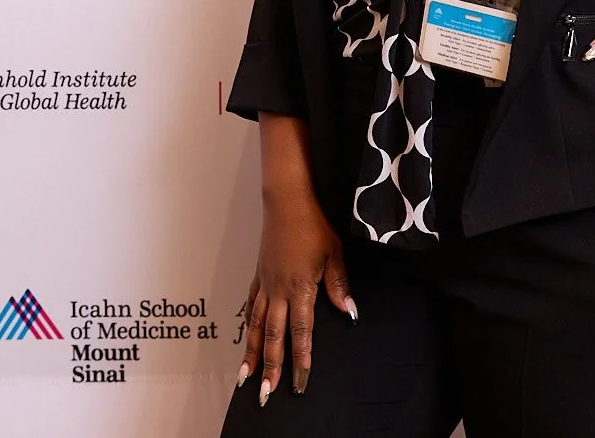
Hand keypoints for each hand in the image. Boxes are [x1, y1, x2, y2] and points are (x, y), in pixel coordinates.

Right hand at [238, 183, 355, 403]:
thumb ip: (339, 286)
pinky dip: (247, 325)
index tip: (300, 380)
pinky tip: (246, 336)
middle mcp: (278, 290)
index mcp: (300, 287)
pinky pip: (251, 306)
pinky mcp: (259, 275)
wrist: (286, 202)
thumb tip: (349, 312)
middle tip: (266, 391)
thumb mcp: (333, 254)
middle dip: (270, 365)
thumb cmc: (313, 225)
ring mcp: (266, 283)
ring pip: (255, 325)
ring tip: (246, 376)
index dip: (301, 357)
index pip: (300, 331)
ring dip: (251, 352)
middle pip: (272, 335)